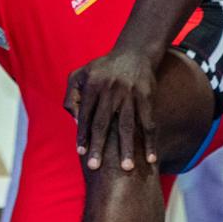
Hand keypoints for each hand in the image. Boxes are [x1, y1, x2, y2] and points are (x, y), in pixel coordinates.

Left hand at [65, 50, 157, 171]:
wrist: (135, 53)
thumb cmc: (103, 69)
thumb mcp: (80, 74)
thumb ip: (72, 96)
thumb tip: (75, 121)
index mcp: (92, 84)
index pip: (85, 114)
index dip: (82, 134)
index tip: (81, 153)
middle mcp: (110, 89)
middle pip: (103, 122)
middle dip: (99, 146)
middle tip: (95, 167)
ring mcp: (130, 93)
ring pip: (127, 125)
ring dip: (127, 148)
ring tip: (127, 169)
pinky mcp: (147, 96)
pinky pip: (148, 123)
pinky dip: (150, 142)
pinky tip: (150, 159)